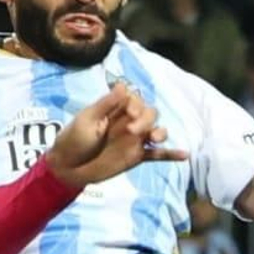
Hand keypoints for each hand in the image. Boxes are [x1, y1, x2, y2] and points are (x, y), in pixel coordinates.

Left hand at [48, 83, 186, 189]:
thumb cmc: (73, 139)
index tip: (128, 113)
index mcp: (116, 109)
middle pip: (149, 114)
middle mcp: (128, 122)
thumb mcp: (87, 119)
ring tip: (154, 137)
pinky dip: (171, 154)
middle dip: (145, 119)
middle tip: (131, 130)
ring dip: (160, 132)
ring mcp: (134, 139)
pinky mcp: (137, 156)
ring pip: (157, 131)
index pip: (135, 100)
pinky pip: (158, 154)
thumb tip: (123, 86)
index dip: (136, 104)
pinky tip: (185, 155)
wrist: (68, 168)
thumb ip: (106, 104)